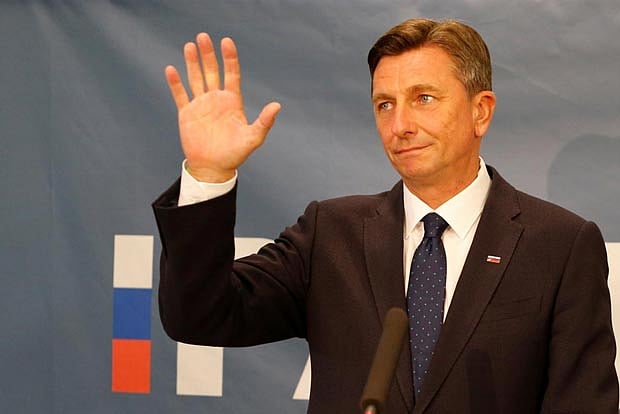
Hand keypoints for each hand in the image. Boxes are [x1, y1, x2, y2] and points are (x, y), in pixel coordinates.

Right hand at [165, 33, 280, 181]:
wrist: (214, 168)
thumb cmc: (235, 154)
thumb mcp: (253, 138)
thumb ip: (264, 122)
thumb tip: (277, 105)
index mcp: (232, 101)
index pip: (231, 74)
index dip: (229, 58)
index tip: (226, 41)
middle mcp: (216, 99)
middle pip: (212, 71)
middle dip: (208, 54)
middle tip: (203, 36)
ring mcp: (201, 105)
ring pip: (196, 79)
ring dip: (192, 63)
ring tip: (190, 45)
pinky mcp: (187, 114)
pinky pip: (180, 95)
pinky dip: (176, 83)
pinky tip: (171, 69)